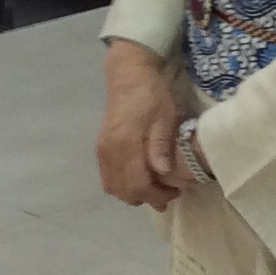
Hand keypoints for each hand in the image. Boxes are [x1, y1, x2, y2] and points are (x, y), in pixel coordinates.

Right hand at [97, 40, 180, 209]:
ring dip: (133, 193)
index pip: (137, 184)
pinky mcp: (101, 148)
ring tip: (155, 189)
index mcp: (125, 144)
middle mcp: (109, 151)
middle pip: (123, 190)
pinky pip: (108, 177)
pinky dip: (123, 185)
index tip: (174, 193)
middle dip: (146, 198)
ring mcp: (102, 151)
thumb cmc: (151, 95)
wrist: (129, 76)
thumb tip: (162, 172)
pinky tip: (139, 179)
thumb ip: (160, 145)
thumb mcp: (164, 117)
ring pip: (113, 186)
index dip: (156, 195)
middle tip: (168, 194)